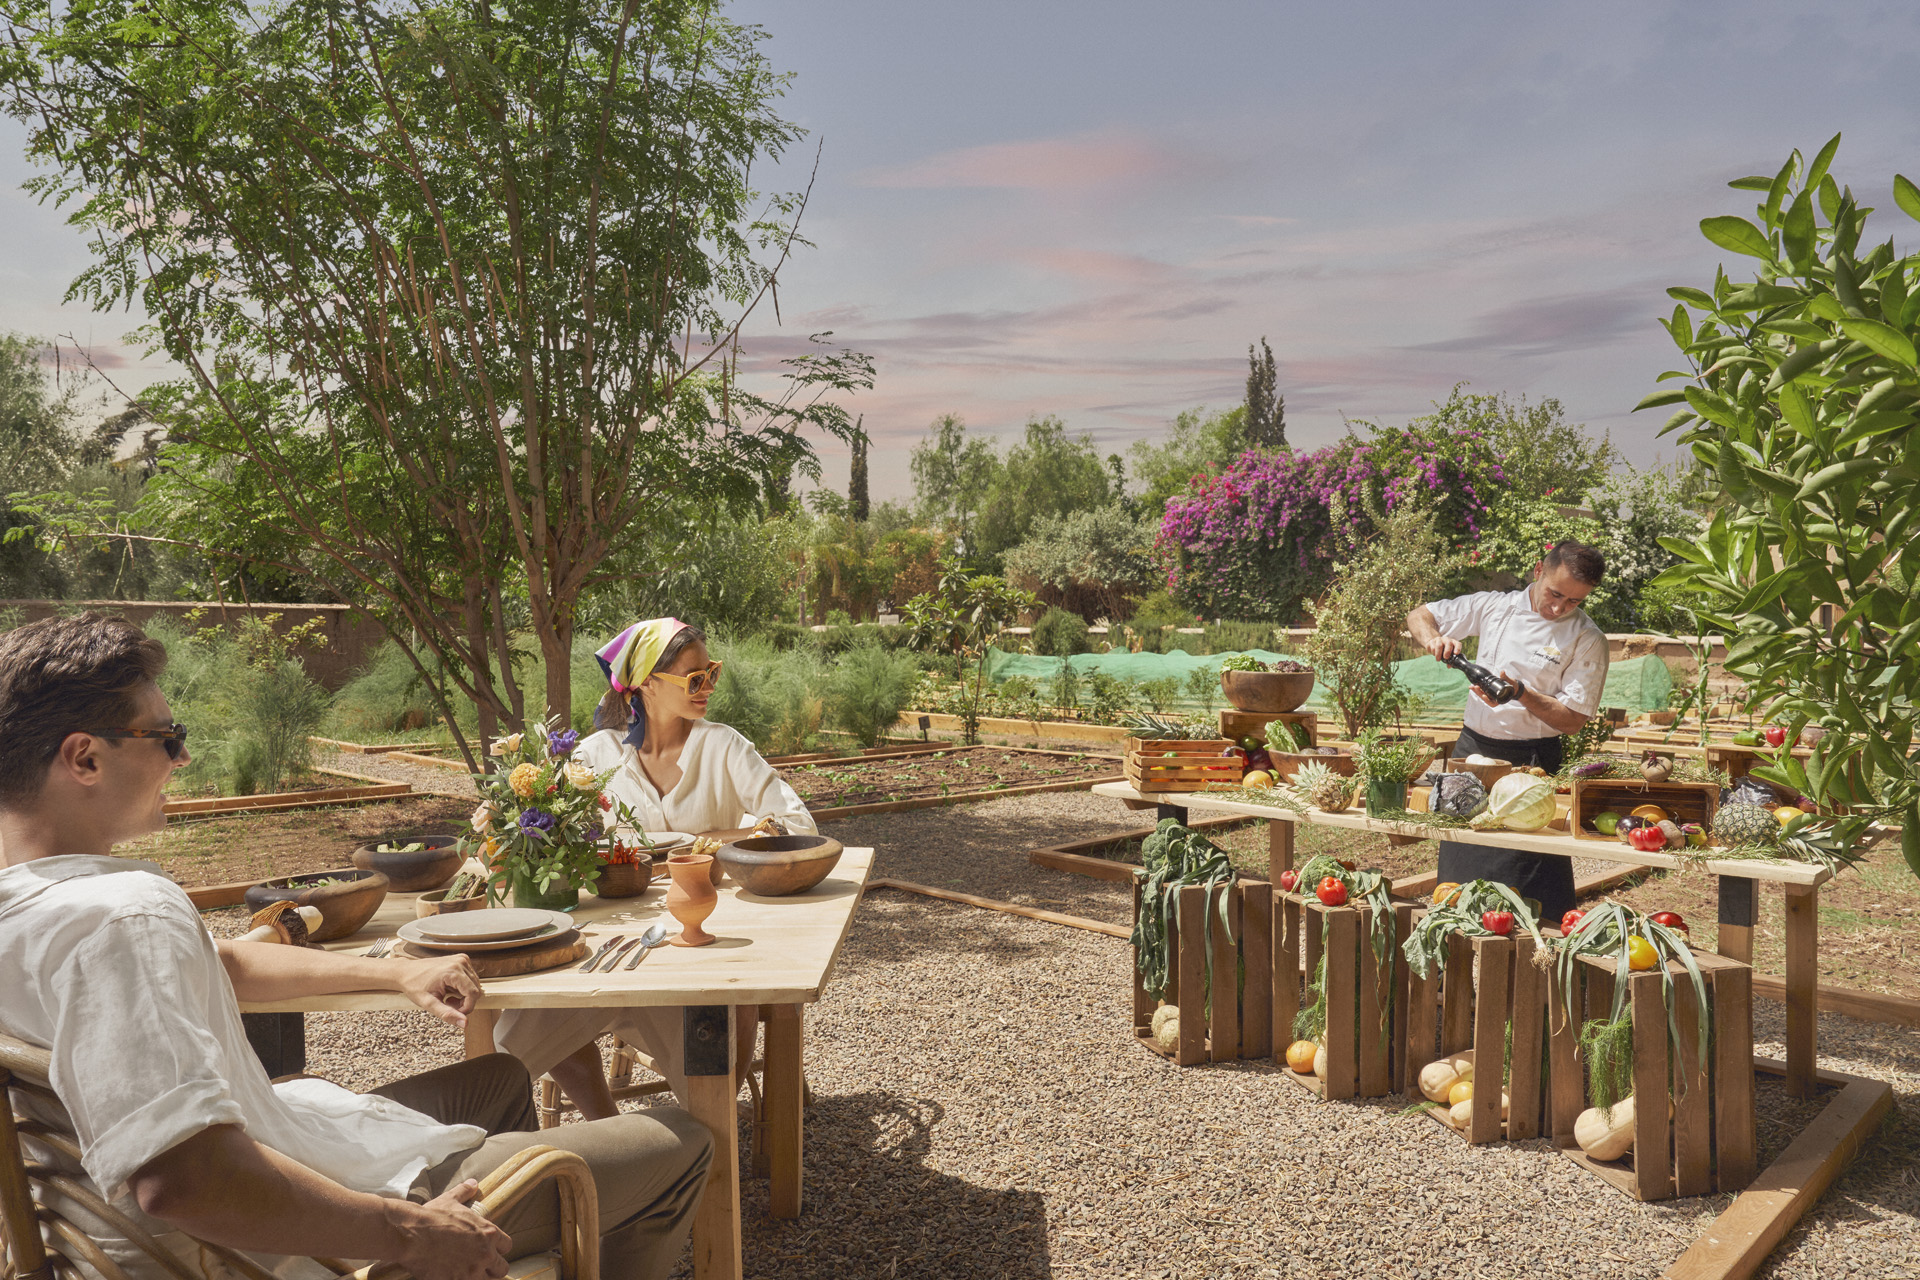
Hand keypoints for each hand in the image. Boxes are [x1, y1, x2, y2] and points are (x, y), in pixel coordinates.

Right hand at [388, 1179, 509, 1279]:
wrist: (412, 1235)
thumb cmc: (431, 1216)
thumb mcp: (450, 1200)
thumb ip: (465, 1192)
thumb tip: (472, 1184)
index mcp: (488, 1233)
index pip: (507, 1246)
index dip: (498, 1248)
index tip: (490, 1249)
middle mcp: (485, 1253)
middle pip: (502, 1268)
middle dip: (493, 1268)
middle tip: (481, 1266)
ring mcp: (472, 1271)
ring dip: (480, 1277)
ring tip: (468, 1274)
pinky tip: (454, 1277)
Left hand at [396, 954, 481, 1027]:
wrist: (405, 971)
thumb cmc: (414, 986)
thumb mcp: (428, 1003)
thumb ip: (447, 1014)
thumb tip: (465, 1023)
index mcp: (453, 971)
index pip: (473, 994)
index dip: (466, 1007)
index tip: (452, 1011)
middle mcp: (461, 962)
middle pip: (475, 990)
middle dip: (464, 1002)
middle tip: (447, 1004)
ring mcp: (462, 959)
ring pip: (474, 985)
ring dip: (464, 996)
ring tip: (447, 997)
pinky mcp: (462, 960)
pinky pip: (470, 978)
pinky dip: (463, 988)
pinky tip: (450, 989)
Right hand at [1426, 634, 1460, 660]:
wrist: (1433, 644)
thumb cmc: (1443, 650)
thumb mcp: (1448, 654)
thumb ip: (1450, 660)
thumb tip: (1449, 666)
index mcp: (1453, 643)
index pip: (1458, 644)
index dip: (1458, 648)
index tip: (1456, 653)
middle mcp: (1447, 640)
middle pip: (1449, 643)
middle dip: (1447, 651)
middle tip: (1446, 658)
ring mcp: (1439, 639)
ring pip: (1439, 645)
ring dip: (1438, 654)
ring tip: (1438, 659)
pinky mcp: (1432, 641)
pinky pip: (1432, 647)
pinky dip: (1433, 652)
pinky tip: (1434, 655)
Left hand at [1470, 670, 1524, 707]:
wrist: (1514, 686)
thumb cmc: (1513, 686)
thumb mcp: (1511, 682)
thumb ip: (1505, 677)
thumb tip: (1502, 672)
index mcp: (1500, 700)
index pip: (1492, 703)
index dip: (1487, 700)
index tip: (1483, 695)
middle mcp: (1495, 699)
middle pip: (1485, 698)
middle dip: (1479, 693)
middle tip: (1474, 687)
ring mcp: (1492, 696)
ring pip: (1483, 695)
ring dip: (1477, 691)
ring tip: (1471, 686)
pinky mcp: (1489, 692)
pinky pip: (1483, 692)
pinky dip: (1478, 689)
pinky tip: (1473, 686)